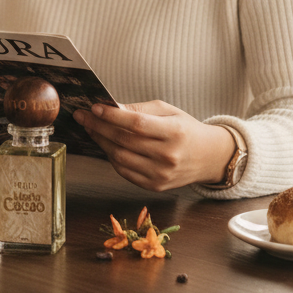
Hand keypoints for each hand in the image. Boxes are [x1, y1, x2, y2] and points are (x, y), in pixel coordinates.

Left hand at [73, 100, 235, 190]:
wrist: (209, 157)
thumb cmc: (186, 129)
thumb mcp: (168, 110)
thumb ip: (140, 108)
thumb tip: (111, 107)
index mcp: (174, 132)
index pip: (136, 124)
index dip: (112, 116)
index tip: (94, 107)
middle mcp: (168, 156)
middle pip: (124, 141)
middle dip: (98, 126)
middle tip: (83, 116)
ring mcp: (161, 174)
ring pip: (120, 157)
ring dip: (101, 142)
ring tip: (91, 128)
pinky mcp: (155, 186)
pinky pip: (125, 171)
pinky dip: (111, 157)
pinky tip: (105, 144)